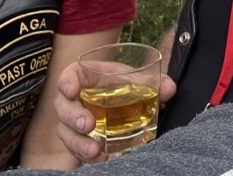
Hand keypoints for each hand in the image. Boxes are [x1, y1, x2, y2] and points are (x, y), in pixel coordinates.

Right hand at [53, 60, 177, 162]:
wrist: (122, 99)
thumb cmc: (124, 83)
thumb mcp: (137, 79)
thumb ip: (153, 82)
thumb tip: (170, 89)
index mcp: (86, 77)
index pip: (70, 75)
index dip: (67, 81)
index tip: (71, 90)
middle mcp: (75, 99)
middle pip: (63, 106)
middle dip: (72, 116)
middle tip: (89, 124)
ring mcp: (74, 121)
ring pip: (65, 131)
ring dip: (77, 142)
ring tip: (95, 149)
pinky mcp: (79, 138)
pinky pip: (74, 149)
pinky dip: (85, 155)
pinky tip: (100, 158)